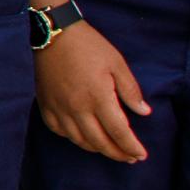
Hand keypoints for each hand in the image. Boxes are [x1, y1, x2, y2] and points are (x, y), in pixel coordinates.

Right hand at [35, 19, 150, 161]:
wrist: (52, 32)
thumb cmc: (88, 45)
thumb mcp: (117, 63)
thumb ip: (130, 90)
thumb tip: (144, 112)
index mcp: (98, 97)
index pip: (119, 132)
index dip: (131, 147)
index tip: (141, 155)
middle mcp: (78, 108)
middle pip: (100, 142)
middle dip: (117, 153)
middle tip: (129, 157)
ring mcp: (59, 108)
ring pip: (79, 140)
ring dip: (97, 148)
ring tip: (109, 149)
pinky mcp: (46, 105)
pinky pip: (60, 131)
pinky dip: (73, 138)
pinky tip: (82, 136)